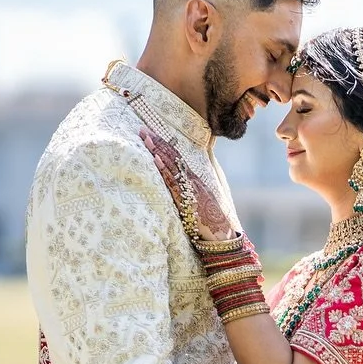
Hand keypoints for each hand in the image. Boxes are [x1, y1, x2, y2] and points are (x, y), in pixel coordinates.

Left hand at [140, 127, 234, 241]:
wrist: (220, 234)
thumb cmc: (208, 221)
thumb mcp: (196, 202)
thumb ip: (185, 192)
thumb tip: (173, 186)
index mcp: (193, 180)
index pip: (176, 157)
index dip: (163, 145)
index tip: (150, 134)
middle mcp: (191, 180)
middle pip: (172, 156)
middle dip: (156, 142)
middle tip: (142, 129)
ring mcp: (189, 187)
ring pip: (171, 165)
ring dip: (157, 150)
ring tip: (145, 138)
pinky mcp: (186, 197)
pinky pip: (172, 181)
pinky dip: (164, 169)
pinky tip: (155, 159)